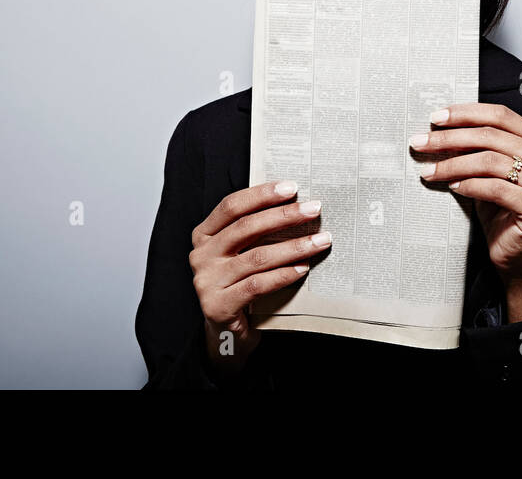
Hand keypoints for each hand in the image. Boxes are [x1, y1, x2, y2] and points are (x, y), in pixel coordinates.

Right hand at [188, 180, 330, 376]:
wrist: (226, 334)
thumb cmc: (239, 284)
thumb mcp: (241, 253)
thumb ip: (256, 232)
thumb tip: (297, 205)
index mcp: (204, 235)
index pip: (232, 206)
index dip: (262, 194)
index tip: (292, 187)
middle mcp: (201, 255)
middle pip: (246, 228)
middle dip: (284, 216)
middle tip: (313, 209)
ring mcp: (207, 281)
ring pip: (257, 257)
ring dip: (293, 247)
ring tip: (320, 240)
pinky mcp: (218, 306)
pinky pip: (258, 285)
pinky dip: (284, 274)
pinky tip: (303, 268)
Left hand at [410, 103, 521, 286]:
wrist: (516, 252)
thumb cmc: (500, 208)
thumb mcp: (485, 170)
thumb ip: (474, 147)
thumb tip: (438, 129)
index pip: (499, 115)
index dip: (465, 113)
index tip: (436, 117)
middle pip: (490, 136)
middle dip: (449, 138)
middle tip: (421, 143)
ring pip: (489, 161)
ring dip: (452, 164)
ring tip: (430, 170)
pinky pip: (495, 188)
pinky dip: (469, 185)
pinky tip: (453, 187)